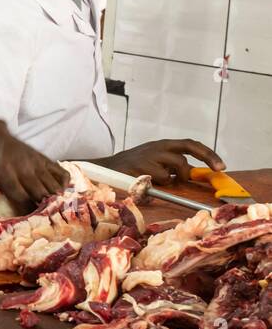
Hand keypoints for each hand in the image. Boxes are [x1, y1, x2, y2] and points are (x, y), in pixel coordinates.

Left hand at [0, 113, 69, 218]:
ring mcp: (35, 161)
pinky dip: (63, 186)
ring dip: (54, 201)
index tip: (24, 225)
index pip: (22, 199)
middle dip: (42, 211)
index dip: (26, 215)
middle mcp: (23, 167)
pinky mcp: (42, 158)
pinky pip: (61, 173)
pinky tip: (56, 194)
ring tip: (50, 213)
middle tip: (40, 223)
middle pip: (42, 195)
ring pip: (54, 186)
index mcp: (4, 172)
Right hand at [99, 139, 224, 182]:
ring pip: (178, 164)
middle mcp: (159, 146)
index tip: (221, 167)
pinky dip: (159, 184)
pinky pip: (162, 177)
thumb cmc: (133, 168)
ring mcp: (151, 155)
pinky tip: (148, 184)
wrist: (106, 169)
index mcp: (164, 145)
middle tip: (218, 169)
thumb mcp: (154, 163)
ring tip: (161, 181)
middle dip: (208, 156)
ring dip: (176, 177)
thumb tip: (192, 176)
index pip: (190, 144)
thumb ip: (171, 167)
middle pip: (189, 146)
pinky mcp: (143, 165)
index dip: (208, 154)